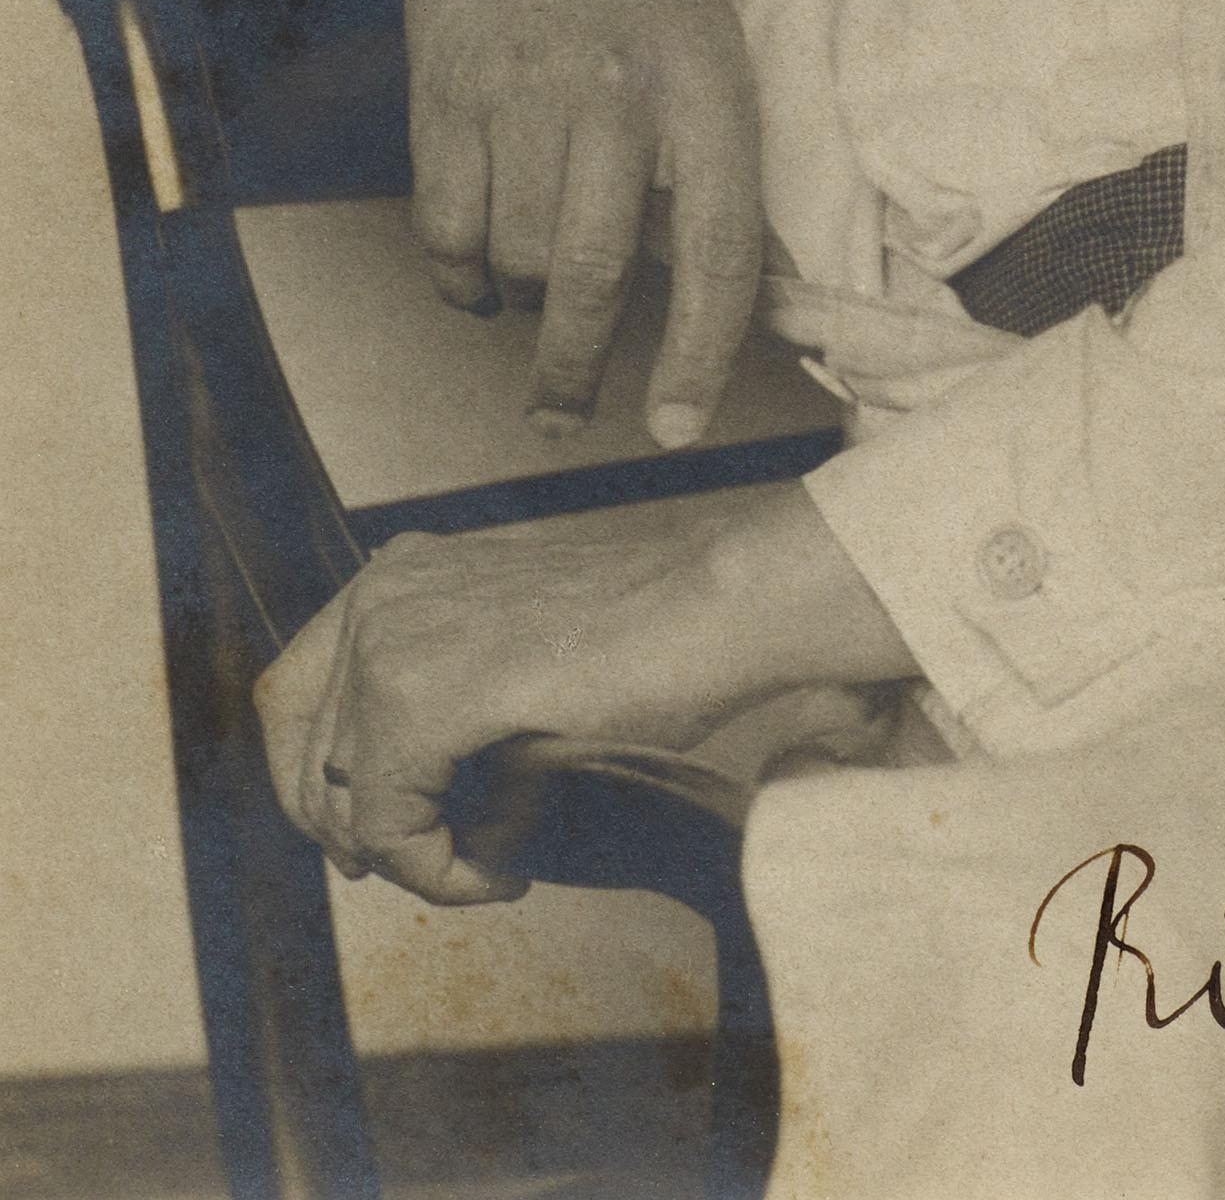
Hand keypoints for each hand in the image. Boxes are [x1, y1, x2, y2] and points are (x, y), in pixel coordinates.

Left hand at [254, 484, 917, 903]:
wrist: (712, 610)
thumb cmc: (641, 640)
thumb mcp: (508, 664)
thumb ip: (436, 718)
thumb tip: (371, 834)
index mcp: (396, 575)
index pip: (291, 698)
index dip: (317, 788)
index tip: (371, 844)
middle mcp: (380, 594)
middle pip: (297, 751)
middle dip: (356, 832)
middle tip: (435, 866)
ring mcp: (394, 638)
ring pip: (343, 799)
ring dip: (413, 855)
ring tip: (493, 862)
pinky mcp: (424, 695)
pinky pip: (391, 824)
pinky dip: (439, 871)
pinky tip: (505, 867)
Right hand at [396, 0, 761, 441]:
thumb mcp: (708, 45)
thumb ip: (718, 164)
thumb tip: (734, 304)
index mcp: (707, 84)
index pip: (718, 247)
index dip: (698, 355)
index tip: (676, 430)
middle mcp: (617, 90)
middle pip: (593, 275)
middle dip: (576, 370)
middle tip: (567, 415)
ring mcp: (521, 90)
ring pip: (515, 261)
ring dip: (522, 306)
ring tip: (533, 292)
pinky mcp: (443, 93)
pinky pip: (447, 232)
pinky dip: (461, 277)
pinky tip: (479, 269)